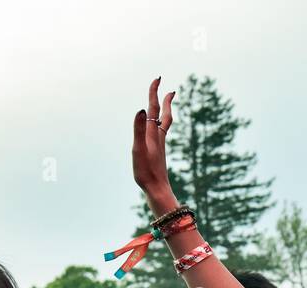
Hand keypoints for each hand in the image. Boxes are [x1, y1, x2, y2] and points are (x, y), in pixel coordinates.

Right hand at [131, 77, 177, 213]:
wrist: (157, 189)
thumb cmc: (146, 171)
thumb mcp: (137, 149)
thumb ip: (138, 129)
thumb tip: (141, 109)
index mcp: (152, 134)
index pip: (153, 108)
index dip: (154, 93)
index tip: (157, 78)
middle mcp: (158, 137)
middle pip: (162, 114)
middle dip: (164, 100)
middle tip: (169, 89)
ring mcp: (159, 145)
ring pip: (164, 124)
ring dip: (165, 112)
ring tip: (167, 105)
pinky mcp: (158, 153)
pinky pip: (161, 134)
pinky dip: (161, 126)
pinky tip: (159, 130)